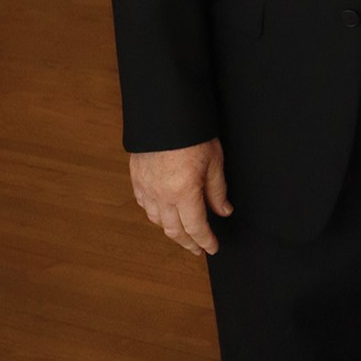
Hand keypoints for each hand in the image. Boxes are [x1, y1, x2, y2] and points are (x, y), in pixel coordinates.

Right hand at [129, 139, 231, 256]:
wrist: (164, 112)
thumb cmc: (192, 133)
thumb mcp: (214, 160)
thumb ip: (218, 190)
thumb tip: (223, 211)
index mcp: (183, 192)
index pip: (195, 227)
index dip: (205, 240)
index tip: (212, 248)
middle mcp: (162, 195)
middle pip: (174, 230)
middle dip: (188, 243)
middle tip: (198, 248)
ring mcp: (146, 188)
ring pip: (157, 220)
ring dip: (171, 231)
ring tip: (183, 234)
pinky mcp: (137, 178)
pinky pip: (144, 205)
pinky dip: (154, 214)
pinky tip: (162, 214)